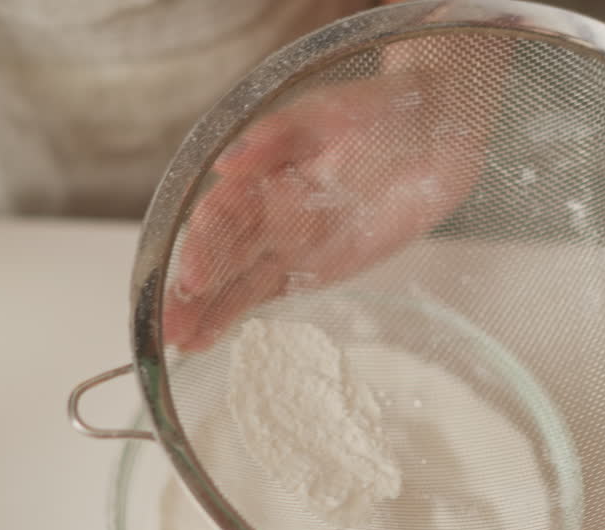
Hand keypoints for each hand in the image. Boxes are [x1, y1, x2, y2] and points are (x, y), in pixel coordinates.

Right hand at [165, 34, 506, 350]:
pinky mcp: (315, 268)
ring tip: (176, 342)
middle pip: (218, 256)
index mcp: (263, 173)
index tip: (193, 277)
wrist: (438, 133)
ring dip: (204, 312)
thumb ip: (281, 135)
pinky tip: (206, 339)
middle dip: (190, 292)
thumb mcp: (333, 113)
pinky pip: (267, 294)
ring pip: (234, 282)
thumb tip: (230, 164)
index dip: (204, 246)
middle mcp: (267, 212)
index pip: (222, 215)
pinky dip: (235, 316)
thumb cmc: (382, 112)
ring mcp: (287, 243)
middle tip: (167, 328)